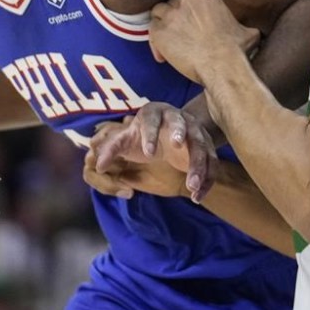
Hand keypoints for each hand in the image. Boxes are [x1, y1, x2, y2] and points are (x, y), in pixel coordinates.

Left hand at [92, 105, 216, 202]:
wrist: (169, 134)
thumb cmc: (143, 134)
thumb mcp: (126, 140)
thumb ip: (112, 149)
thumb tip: (98, 165)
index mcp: (154, 113)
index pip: (152, 119)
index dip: (149, 133)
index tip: (147, 153)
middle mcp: (178, 118)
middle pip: (182, 123)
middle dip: (180, 133)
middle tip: (178, 145)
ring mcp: (196, 131)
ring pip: (201, 146)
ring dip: (198, 165)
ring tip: (192, 186)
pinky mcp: (208, 147)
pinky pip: (211, 163)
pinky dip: (208, 179)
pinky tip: (197, 196)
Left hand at [149, 0, 259, 83]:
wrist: (223, 65)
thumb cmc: (236, 51)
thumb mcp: (248, 33)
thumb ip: (246, 27)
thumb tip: (255, 33)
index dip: (188, 13)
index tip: (190, 26)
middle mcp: (188, 1)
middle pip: (174, 3)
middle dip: (175, 18)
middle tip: (179, 35)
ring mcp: (172, 15)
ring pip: (159, 12)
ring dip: (162, 25)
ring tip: (167, 41)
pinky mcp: (160, 32)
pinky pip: (151, 31)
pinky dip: (155, 43)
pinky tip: (162, 57)